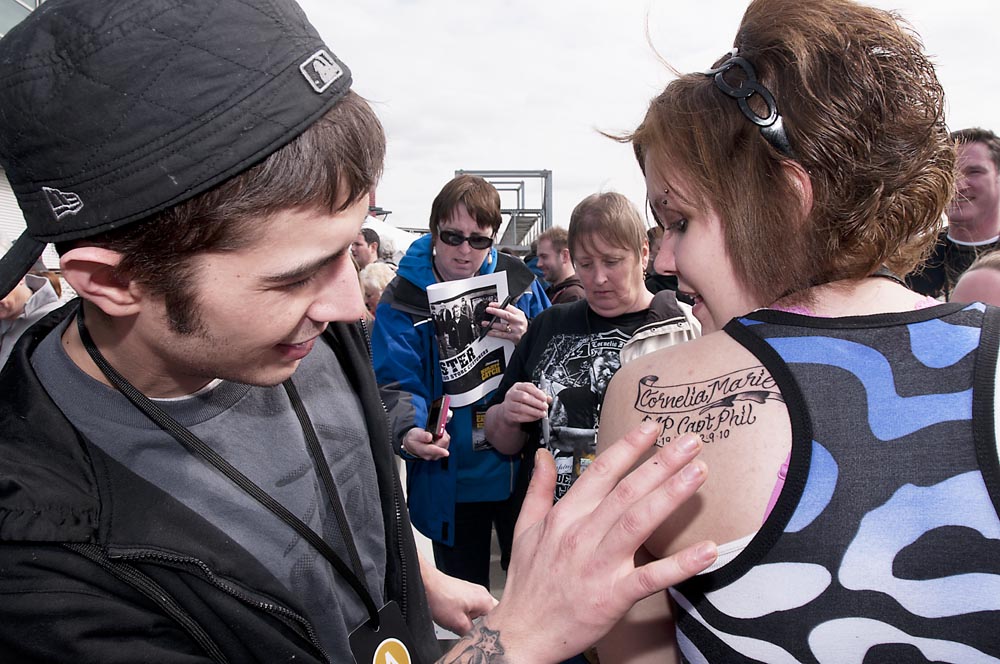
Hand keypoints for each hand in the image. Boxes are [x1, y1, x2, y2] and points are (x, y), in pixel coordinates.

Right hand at [402, 426, 450, 460]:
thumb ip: (422, 435)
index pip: (432, 450)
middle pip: (443, 444)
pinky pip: (446, 442)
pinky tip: (437, 436)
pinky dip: (443, 437)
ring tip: (434, 433)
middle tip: (434, 430)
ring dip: (442, 436)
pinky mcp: (441, 452)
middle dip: (441, 435)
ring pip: (446, 442)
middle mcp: (431, 454)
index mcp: (423, 451)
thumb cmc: (413, 438)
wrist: (413, 444)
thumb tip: (429, 437)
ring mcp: (437, 454)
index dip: (440, 451)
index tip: (446, 453)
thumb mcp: (414, 434)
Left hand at [422, 563, 497, 635]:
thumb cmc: (440, 597)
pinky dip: (466, 614)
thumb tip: (477, 639)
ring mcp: (473, 591)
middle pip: (490, 615)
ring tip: (461, 622)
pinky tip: (456, 616)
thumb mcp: (458, 623)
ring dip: (472, 620)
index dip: (493, 630)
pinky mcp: (464, 592)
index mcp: (486, 600)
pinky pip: (471, 607)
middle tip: (472, 630)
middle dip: (482, 625)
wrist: (426, 583)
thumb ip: (472, 634)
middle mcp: (482, 593)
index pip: (500, 619)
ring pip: (479, 612)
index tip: (486, 636)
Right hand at [465, 425, 716, 662]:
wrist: (522, 632)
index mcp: (565, 516)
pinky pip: (651, 577)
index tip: (652, 429)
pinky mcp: (613, 596)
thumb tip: (544, 455)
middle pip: (627, 490)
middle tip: (690, 442)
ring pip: (638, 522)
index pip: (600, 472)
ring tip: (697, 472)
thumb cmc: (528, 583)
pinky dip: (679, 564)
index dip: (628, 448)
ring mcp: (598, 565)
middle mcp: (582, 534)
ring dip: (670, 495)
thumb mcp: (524, 528)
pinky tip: (706, 549)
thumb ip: (538, 488)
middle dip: (661, 463)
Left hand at [482, 302, 527, 342]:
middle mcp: (518, 321)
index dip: (498, 305)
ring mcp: (515, 330)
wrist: (529, 336)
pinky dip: (494, 333)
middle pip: (506, 315)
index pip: (508, 307)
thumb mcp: (519, 316)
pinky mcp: (513, 337)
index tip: (491, 304)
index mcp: (519, 314)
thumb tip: (498, 308)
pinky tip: (489, 332)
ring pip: (502, 326)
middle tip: (488, 310)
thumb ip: (510, 312)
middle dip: (496, 312)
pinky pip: (502, 335)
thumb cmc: (522, 326)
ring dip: (492, 324)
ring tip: (485, 323)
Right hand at [502, 382, 549, 424]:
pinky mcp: (509, 415)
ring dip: (534, 411)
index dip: (538, 392)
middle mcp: (511, 394)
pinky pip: (519, 417)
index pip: (528, 387)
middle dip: (536, 402)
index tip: (545, 398)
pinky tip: (536, 417)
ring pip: (521, 407)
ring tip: (542, 413)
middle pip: (524, 397)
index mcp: (517, 387)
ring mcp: (509, 405)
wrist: (508, 411)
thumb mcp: (530, 395)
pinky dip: (529, 418)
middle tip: (545, 406)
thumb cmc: (520, 401)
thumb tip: (549, 398)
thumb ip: (540, 396)